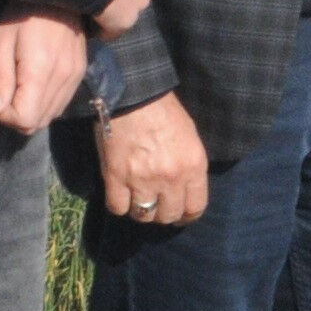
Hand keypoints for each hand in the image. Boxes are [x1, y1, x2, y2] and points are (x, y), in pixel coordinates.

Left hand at [0, 11, 92, 130]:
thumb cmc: (22, 11)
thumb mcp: (1, 39)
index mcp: (41, 70)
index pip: (25, 119)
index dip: (5, 116)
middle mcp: (64, 78)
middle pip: (38, 122)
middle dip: (15, 116)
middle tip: (1, 94)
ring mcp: (76, 76)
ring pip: (50, 116)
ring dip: (30, 111)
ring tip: (16, 88)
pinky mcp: (80, 73)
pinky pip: (60, 103)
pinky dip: (43, 103)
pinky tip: (32, 85)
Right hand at [97, 93, 211, 226]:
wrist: (134, 94)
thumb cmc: (165, 111)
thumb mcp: (191, 138)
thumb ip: (190, 167)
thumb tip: (185, 189)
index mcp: (193, 166)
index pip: (195, 208)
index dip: (187, 215)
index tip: (181, 214)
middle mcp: (170, 178)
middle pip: (168, 215)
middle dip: (164, 214)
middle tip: (158, 206)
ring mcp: (141, 180)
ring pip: (143, 216)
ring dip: (142, 211)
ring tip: (139, 200)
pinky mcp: (115, 177)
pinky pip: (118, 208)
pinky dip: (120, 205)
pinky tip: (122, 195)